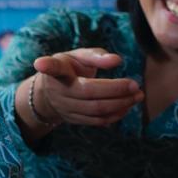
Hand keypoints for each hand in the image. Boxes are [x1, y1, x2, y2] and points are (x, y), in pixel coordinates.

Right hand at [24, 48, 142, 132]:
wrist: (51, 93)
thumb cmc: (69, 69)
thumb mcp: (78, 56)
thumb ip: (96, 56)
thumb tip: (117, 60)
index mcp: (57, 71)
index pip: (52, 68)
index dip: (47, 65)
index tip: (39, 63)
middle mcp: (58, 91)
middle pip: (88, 93)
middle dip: (116, 90)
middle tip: (136, 85)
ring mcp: (64, 108)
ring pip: (96, 110)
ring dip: (120, 104)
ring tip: (138, 96)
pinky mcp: (73, 120)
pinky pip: (97, 121)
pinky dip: (116, 114)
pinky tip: (127, 106)